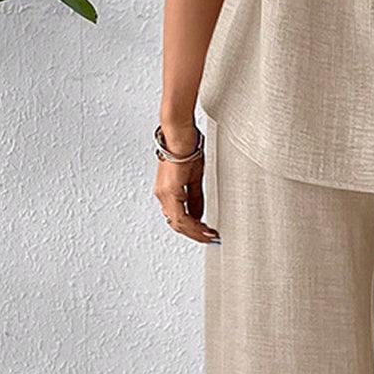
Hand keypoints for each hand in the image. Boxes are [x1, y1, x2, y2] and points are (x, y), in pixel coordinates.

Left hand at [153, 127, 218, 244]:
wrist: (180, 134)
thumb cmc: (186, 148)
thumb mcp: (193, 178)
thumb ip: (194, 199)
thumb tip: (197, 216)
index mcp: (167, 192)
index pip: (178, 218)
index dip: (192, 229)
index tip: (206, 234)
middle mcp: (163, 195)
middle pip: (177, 224)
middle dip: (195, 234)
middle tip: (210, 239)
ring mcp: (165, 193)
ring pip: (178, 223)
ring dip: (195, 232)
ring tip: (209, 236)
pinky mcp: (170, 190)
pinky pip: (180, 215)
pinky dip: (193, 224)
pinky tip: (204, 228)